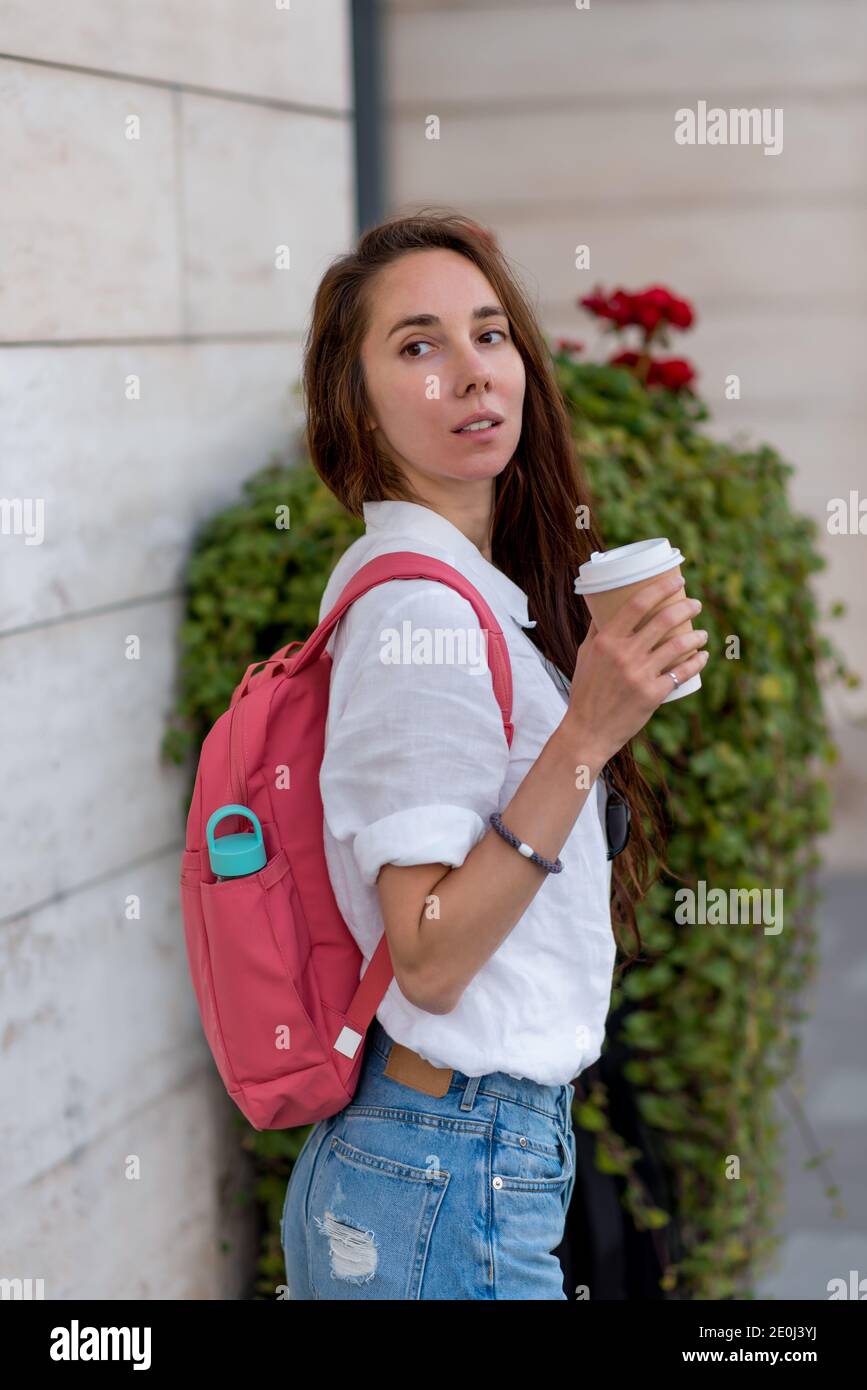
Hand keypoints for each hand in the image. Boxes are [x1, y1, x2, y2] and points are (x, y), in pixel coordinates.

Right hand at [564, 570, 708, 765]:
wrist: (588, 730)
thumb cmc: (586, 690)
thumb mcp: (585, 655)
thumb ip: (597, 631)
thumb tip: (604, 607)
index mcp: (606, 641)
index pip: (637, 605)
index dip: (661, 588)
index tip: (677, 581)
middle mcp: (624, 655)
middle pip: (664, 620)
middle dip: (686, 607)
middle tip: (695, 605)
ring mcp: (640, 675)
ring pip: (678, 645)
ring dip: (696, 635)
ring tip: (702, 633)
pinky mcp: (653, 694)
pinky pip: (682, 673)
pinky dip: (697, 662)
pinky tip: (703, 656)